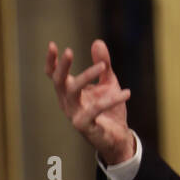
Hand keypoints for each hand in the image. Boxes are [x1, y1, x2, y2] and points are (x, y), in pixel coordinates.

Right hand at [45, 38, 134, 165]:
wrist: (118, 137)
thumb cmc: (110, 110)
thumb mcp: (108, 83)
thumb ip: (103, 65)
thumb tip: (97, 42)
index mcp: (69, 92)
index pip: (55, 75)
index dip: (52, 61)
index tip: (53, 45)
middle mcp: (68, 102)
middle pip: (59, 81)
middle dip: (62, 66)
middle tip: (68, 51)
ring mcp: (74, 114)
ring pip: (73, 91)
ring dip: (86, 76)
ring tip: (102, 66)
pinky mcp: (84, 126)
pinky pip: (96, 108)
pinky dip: (112, 99)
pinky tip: (127, 92)